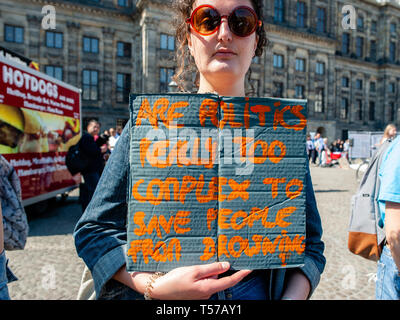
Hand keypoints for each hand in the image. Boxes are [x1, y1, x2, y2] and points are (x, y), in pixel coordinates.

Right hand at [132, 262, 251, 299]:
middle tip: (209, 260)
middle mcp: (207, 294)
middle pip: (219, 279)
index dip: (241, 275)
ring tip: (192, 268)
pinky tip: (189, 272)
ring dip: (206, 272)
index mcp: (208, 288)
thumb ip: (212, 268)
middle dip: (216, 269)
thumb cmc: (175, 280)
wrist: (159, 290)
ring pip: (210, 279)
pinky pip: (203, 282)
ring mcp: (201, 294)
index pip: (230, 281)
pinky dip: (200, 276)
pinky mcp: (195, 293)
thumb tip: (227, 266)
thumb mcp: (194, 271)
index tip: (250, 268)